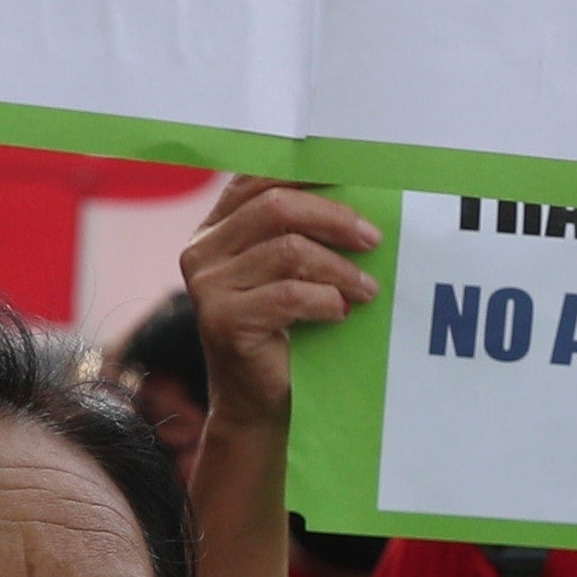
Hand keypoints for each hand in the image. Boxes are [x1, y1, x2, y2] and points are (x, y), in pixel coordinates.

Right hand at [178, 177, 380, 427]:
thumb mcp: (290, 272)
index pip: (259, 179)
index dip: (309, 174)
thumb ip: (302, 232)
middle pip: (276, 206)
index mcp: (216, 227)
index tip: (357, 180)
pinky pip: (289, 295)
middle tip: (374, 238)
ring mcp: (207, 285)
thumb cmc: (285, 331)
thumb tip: (361, 192)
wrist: (259, 402)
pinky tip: (341, 312)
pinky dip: (326, 300)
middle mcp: (203, 250)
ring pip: (287, 251)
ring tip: (367, 289)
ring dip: (339, 269)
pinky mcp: (222, 320)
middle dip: (334, 217)